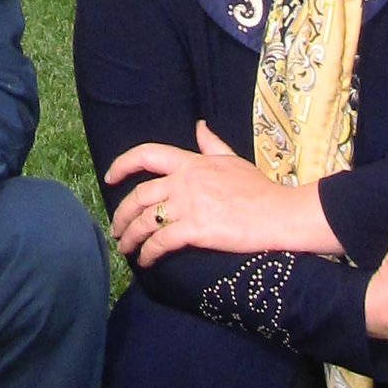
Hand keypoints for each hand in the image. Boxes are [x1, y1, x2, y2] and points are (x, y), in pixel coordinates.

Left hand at [105, 122, 339, 266]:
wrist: (279, 213)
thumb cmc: (259, 188)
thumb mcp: (233, 159)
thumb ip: (211, 145)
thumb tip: (200, 126)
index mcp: (191, 162)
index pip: (147, 155)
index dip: (122, 164)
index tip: (109, 177)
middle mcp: (184, 181)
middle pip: (138, 194)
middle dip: (121, 214)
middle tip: (116, 229)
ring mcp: (189, 205)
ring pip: (145, 220)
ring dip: (130, 237)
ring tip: (125, 248)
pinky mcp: (196, 230)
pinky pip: (161, 242)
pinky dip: (148, 253)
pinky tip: (146, 260)